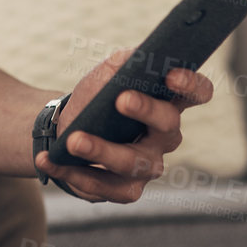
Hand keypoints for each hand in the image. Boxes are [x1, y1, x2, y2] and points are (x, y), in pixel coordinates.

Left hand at [33, 47, 214, 202]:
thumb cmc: (96, 97)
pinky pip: (104, 187)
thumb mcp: (107, 73)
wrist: (68, 127)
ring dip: (102, 150)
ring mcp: (149, 166)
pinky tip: (49, 159)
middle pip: (168, 124)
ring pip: (134, 162)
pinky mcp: (126, 189)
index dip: (191, 84)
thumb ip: (125, 62)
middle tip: (121, 99)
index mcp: (168, 102)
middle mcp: (165, 136)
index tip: (171, 74)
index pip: (197, 93)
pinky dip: (73, 172)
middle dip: (146, 110)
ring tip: (73, 140)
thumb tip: (136, 57)